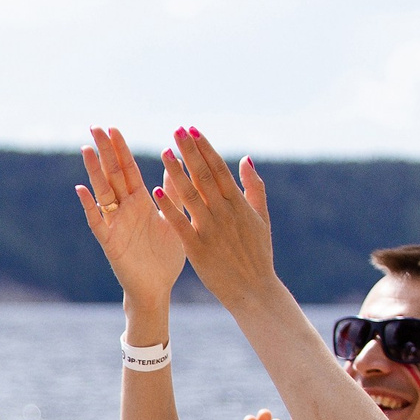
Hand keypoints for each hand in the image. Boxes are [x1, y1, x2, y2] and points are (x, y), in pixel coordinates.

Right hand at [75, 126, 183, 305]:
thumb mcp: (175, 219)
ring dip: (95, 170)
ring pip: (103, 192)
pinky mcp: (110, 242)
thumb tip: (178, 164)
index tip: (113, 128)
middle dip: (105, 151)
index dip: (121, 149)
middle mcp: (126, 209)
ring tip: (87, 149)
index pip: (129, 169)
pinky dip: (90, 206)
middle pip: (113, 174)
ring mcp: (115, 224)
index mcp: (142, 202)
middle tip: (94, 127)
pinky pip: (98, 221)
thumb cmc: (166, 257)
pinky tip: (82, 190)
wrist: (157, 288)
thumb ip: (173, 193)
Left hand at [150, 127, 278, 310]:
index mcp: (239, 202)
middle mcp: (225, 211)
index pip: (218, 168)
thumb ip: (254, 187)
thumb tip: (246, 159)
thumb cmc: (258, 254)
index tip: (191, 129)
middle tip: (176, 130)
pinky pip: (181, 224)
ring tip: (166, 152)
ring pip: (191, 195)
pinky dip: (170, 207)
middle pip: (204, 175)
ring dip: (177, 172)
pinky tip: (157, 191)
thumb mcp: (262, 218)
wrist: (254, 289)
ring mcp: (211, 229)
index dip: (204, 147)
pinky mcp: (198, 248)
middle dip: (190, 151)